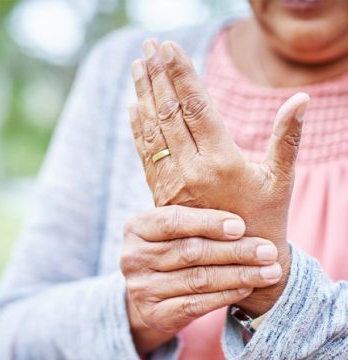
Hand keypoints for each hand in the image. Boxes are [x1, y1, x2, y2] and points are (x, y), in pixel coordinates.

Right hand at [121, 206, 280, 355]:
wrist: (151, 290)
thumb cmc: (171, 248)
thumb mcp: (173, 228)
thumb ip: (196, 211)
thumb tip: (245, 188)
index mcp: (136, 227)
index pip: (172, 221)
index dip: (208, 222)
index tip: (241, 225)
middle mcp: (133, 257)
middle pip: (190, 251)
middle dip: (235, 251)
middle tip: (268, 250)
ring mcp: (141, 288)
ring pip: (198, 279)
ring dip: (239, 274)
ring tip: (270, 270)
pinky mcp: (154, 313)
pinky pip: (196, 304)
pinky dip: (226, 295)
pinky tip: (248, 287)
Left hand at [129, 39, 309, 313]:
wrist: (238, 261)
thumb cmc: (266, 217)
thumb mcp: (280, 178)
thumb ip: (286, 138)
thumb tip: (300, 99)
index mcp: (222, 161)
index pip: (196, 106)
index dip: (182, 74)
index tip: (169, 47)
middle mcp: (191, 169)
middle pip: (170, 113)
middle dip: (158, 76)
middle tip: (149, 45)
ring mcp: (172, 183)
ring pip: (153, 131)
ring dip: (144, 95)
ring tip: (138, 67)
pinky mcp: (162, 194)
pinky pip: (146, 155)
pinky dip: (139, 128)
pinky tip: (134, 107)